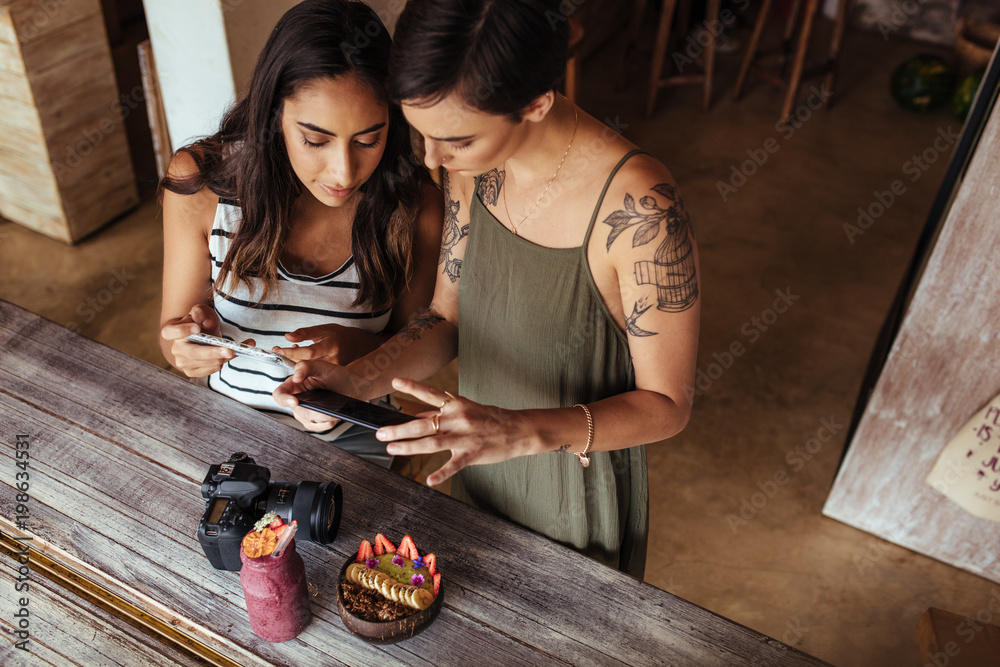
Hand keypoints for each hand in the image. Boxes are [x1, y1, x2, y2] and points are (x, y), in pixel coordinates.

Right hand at [160, 304, 245, 376]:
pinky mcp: (193, 372)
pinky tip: (233, 354)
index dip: (182, 330)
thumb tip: (208, 324)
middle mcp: (176, 349)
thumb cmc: (198, 322)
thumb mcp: (200, 312)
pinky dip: (225, 362)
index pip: (170, 332)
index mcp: (171, 332)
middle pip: (193, 353)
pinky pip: (211, 369)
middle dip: (212, 353)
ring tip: (236, 349)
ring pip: (207, 363)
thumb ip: (201, 314)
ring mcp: (184, 363)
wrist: (197, 338)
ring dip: (224, 358)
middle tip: (229, 351)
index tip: (197, 327)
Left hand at [273, 323, 380, 365]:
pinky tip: (300, 361)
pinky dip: (303, 368)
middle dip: (289, 357)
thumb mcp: (323, 329)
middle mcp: (333, 360)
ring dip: (294, 363)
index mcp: (331, 345)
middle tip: (279, 350)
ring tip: (290, 353)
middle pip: (305, 364)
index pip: (308, 352)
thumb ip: (305, 333)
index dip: (291, 352)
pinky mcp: (332, 377)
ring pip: (307, 371)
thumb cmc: (338, 335)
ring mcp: (334, 371)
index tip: (278, 350)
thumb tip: (287, 337)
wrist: (357, 346)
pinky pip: (313, 375)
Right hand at [273, 360, 363, 430]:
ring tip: (333, 408)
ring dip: (322, 416)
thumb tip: (295, 377)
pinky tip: (334, 415)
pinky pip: (318, 428)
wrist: (352, 386)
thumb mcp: (321, 366)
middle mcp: (297, 400)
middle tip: (326, 405)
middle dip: (312, 410)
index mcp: (293, 385)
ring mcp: (305, 412)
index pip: (280, 395)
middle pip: (297, 411)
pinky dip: (327, 423)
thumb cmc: (335, 375)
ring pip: (308, 421)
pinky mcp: (316, 421)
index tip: (295, 401)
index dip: (284, 399)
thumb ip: (305, 366)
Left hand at [375, 378, 531, 486]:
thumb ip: (441, 413)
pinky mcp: (471, 454)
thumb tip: (417, 415)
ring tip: (391, 449)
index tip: (395, 382)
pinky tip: (428, 480)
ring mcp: (464, 437)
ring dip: (409, 447)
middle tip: (381, 433)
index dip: (412, 387)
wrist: (517, 430)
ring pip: (431, 443)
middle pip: (423, 424)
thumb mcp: (465, 409)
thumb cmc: (490, 418)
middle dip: (399, 429)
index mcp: (456, 405)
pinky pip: (453, 465)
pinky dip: (441, 473)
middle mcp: (457, 419)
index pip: (430, 394)